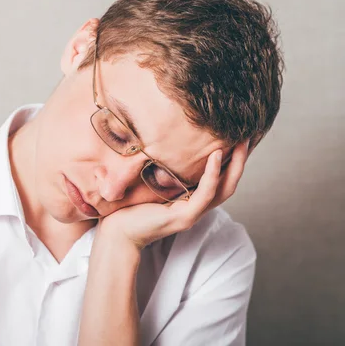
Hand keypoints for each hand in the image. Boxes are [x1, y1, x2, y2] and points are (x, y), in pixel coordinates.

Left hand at [98, 140, 250, 249]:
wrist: (117, 231)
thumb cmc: (131, 205)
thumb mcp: (153, 182)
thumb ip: (166, 169)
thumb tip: (165, 141)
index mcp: (192, 199)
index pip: (222, 179)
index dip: (234, 159)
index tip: (242, 136)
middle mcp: (197, 207)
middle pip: (230, 183)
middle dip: (242, 160)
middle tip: (250, 135)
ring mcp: (193, 214)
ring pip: (224, 189)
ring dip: (234, 165)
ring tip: (240, 142)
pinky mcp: (184, 218)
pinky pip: (205, 194)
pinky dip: (212, 175)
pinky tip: (215, 156)